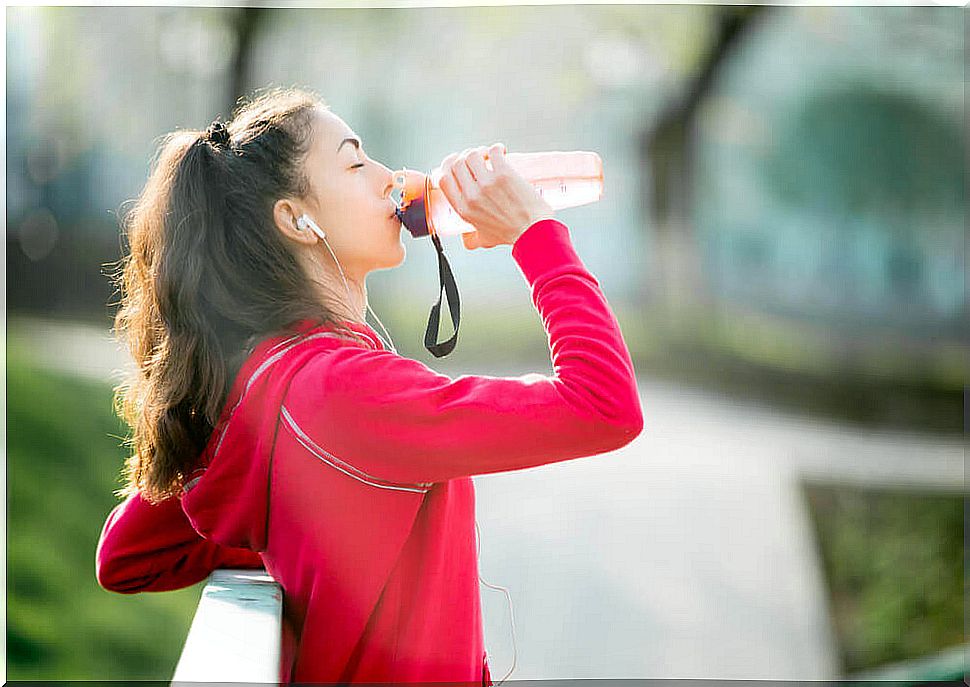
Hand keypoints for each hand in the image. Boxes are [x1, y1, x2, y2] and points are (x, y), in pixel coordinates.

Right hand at [437, 143, 555, 249]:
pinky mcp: (504, 174)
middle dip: (464, 157)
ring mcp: (487, 183)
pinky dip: (496, 148)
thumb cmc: (512, 235)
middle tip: (477, 159)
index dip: (447, 168)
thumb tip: (466, 240)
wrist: (533, 232)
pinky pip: (493, 151)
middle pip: (457, 163)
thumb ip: (471, 238)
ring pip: (472, 154)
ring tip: (490, 156)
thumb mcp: (484, 239)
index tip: (456, 164)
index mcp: (464, 209)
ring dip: (480, 151)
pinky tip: (502, 152)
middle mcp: (472, 195)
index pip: (443, 180)